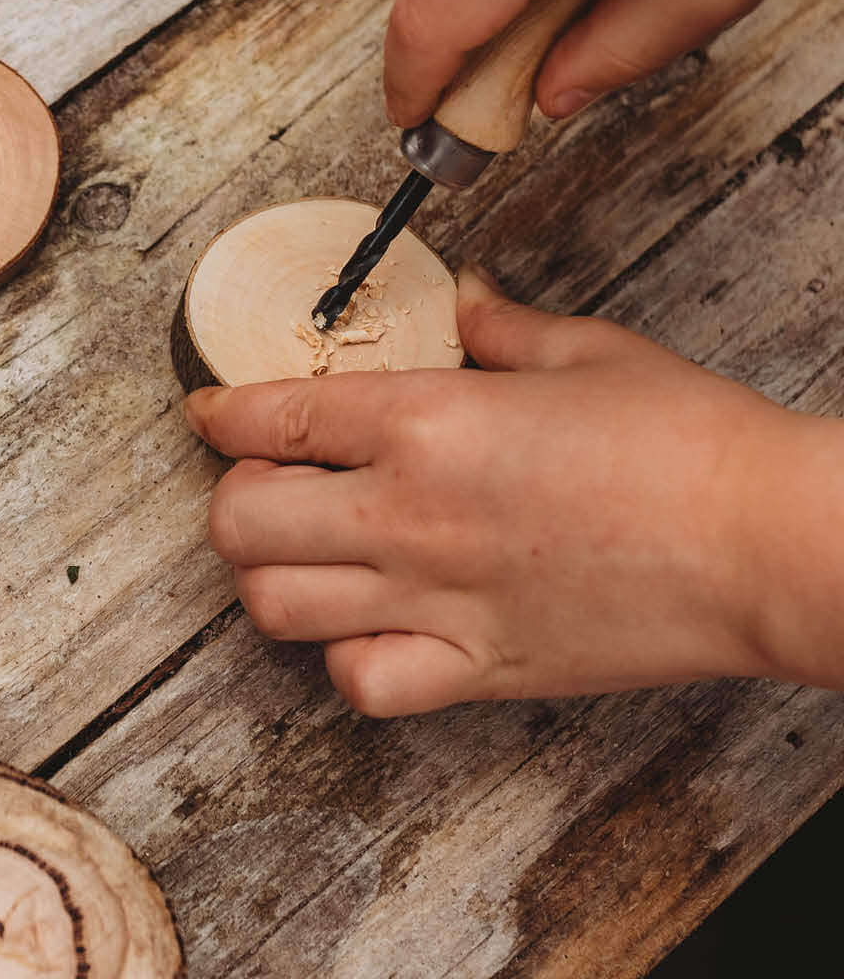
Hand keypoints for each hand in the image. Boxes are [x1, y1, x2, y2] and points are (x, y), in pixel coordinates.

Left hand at [184, 269, 843, 714]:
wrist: (769, 544)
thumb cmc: (692, 443)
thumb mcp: (588, 352)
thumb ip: (501, 326)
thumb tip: (465, 296)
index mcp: (426, 421)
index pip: (269, 417)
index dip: (219, 413)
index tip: (210, 414)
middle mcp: (408, 513)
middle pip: (238, 523)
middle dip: (233, 500)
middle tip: (265, 486)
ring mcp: (435, 599)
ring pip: (275, 609)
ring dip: (273, 581)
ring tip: (306, 557)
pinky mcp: (478, 668)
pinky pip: (360, 682)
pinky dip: (346, 661)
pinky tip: (371, 629)